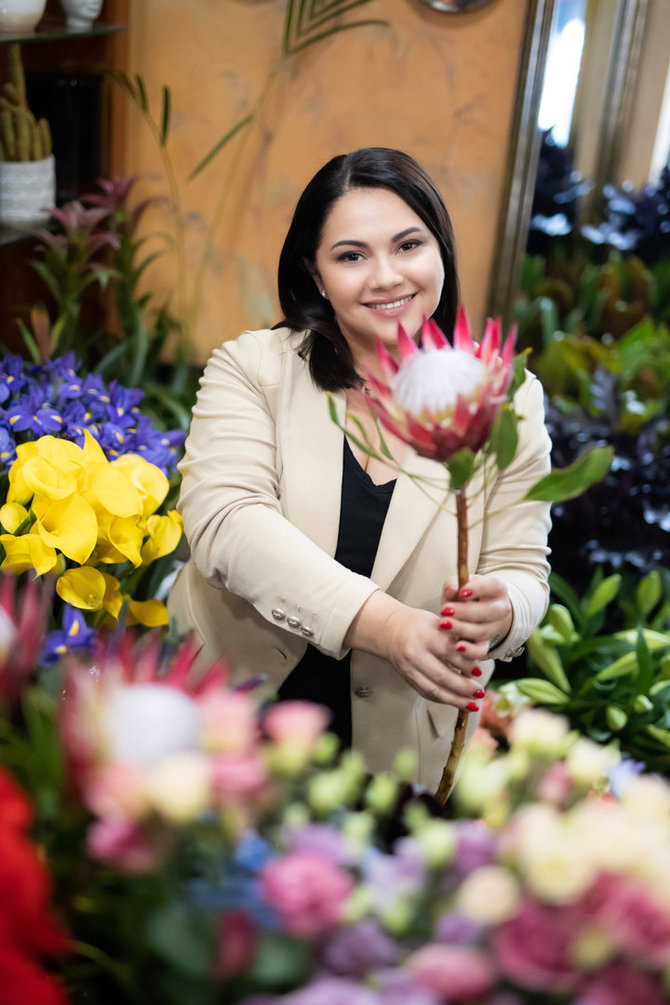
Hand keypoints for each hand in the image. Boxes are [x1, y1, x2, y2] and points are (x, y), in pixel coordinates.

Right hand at [345, 592, 483, 709]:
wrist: (388, 629)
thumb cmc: (417, 623)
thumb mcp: (437, 623)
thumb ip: (455, 638)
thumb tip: (477, 659)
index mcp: (425, 635)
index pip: (450, 652)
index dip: (467, 664)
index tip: (479, 671)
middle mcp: (416, 654)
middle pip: (443, 676)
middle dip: (464, 688)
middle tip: (480, 692)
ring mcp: (409, 669)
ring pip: (434, 690)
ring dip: (456, 700)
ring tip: (472, 705)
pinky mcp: (407, 679)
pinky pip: (427, 693)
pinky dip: (443, 700)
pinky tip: (456, 702)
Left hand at [439, 574, 512, 670]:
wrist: (471, 611)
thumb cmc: (464, 595)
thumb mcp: (458, 585)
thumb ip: (453, 584)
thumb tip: (451, 589)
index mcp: (497, 588)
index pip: (494, 585)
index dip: (479, 589)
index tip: (461, 592)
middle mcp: (501, 608)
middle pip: (490, 611)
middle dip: (466, 612)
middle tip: (445, 610)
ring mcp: (495, 628)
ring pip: (483, 631)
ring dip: (462, 629)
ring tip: (444, 624)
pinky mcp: (486, 643)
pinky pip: (481, 650)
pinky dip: (470, 651)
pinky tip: (457, 646)